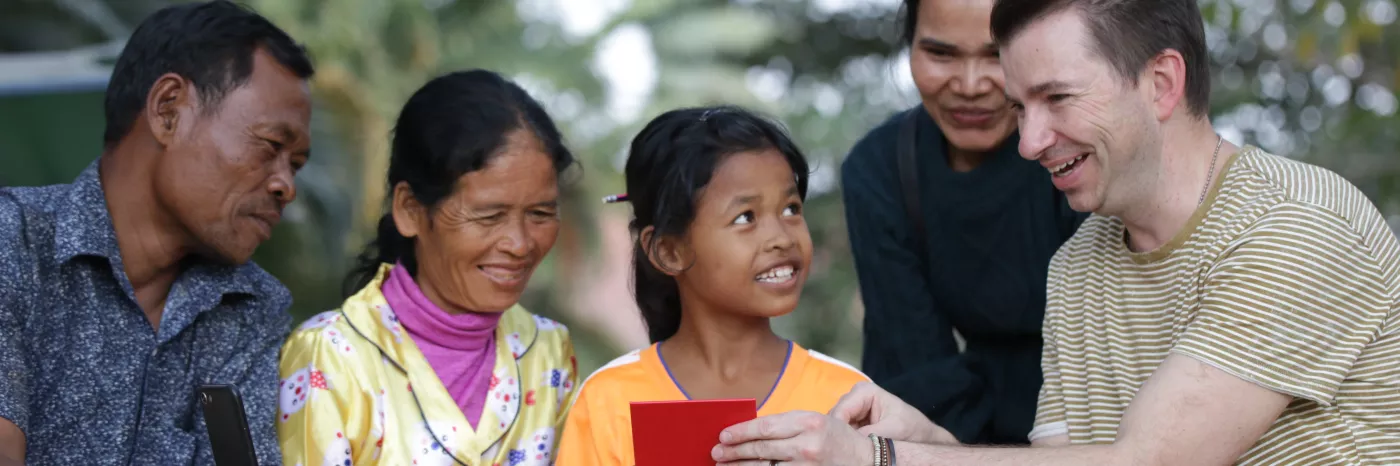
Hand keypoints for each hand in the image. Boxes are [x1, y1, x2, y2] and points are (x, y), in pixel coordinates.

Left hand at [711, 411, 871, 465]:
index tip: (723, 435)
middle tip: (716, 453)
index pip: (766, 426)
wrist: (868, 461)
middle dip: (734, 452)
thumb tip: (752, 432)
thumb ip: (787, 426)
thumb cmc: (838, 438)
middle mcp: (808, 444)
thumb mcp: (816, 421)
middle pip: (762, 449)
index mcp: (809, 421)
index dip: (741, 431)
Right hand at [829, 382, 957, 444]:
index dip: (837, 431)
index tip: (842, 449)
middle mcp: (854, 397)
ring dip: (843, 439)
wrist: (924, 439)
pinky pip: (842, 434)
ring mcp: (852, 411)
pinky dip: (847, 443)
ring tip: (852, 451)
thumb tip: (846, 443)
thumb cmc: (912, 431)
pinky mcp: (853, 424)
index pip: (839, 412)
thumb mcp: (890, 433)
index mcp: (863, 391)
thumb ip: (867, 435)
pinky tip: (854, 450)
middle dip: (839, 435)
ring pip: (836, 427)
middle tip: (846, 452)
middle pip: (834, 419)